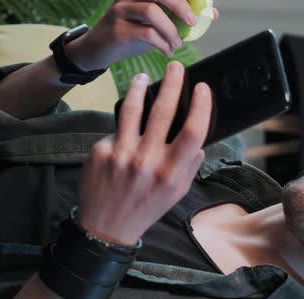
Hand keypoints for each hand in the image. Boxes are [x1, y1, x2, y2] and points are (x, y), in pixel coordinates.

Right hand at [66, 0, 219, 70]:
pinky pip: (146, 33)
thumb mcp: (155, 24)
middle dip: (180, 5)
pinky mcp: (117, 30)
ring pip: (151, 11)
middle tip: (192, 22)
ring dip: (170, 30)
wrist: (96, 51)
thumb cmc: (129, 34)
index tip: (204, 8)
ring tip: (177, 43)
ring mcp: (120, 11)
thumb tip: (210, 14)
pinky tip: (167, 50)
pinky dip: (162, 43)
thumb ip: (178, 18)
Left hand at [76, 61, 211, 245]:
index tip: (202, 88)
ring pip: (133, 109)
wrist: (106, 227)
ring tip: (142, 77)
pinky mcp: (100, 151)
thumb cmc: (147, 207)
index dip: (201, 106)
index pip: (194, 132)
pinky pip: (116, 129)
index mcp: (172, 172)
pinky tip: (124, 125)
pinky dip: (122, 123)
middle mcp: (148, 162)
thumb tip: (198, 140)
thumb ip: (190, 165)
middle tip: (176, 67)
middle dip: (172, 83)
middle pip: (164, 112)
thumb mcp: (177, 192)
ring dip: (139, 87)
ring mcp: (121, 155)